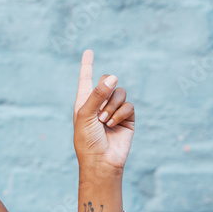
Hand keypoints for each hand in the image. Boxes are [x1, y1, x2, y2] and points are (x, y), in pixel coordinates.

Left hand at [73, 49, 134, 171]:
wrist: (101, 161)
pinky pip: (128, 105)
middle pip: (107, 81)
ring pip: (120, 92)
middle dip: (104, 92)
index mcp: (84, 101)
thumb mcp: (86, 114)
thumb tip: (113, 77)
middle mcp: (99, 103)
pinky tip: (113, 125)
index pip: (86, 79)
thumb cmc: (87, 140)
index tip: (88, 51)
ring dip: (111, 106)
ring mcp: (114, 110)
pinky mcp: (127, 118)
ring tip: (104, 122)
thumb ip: (97, 94)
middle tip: (98, 110)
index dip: (87, 65)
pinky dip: (120, 113)